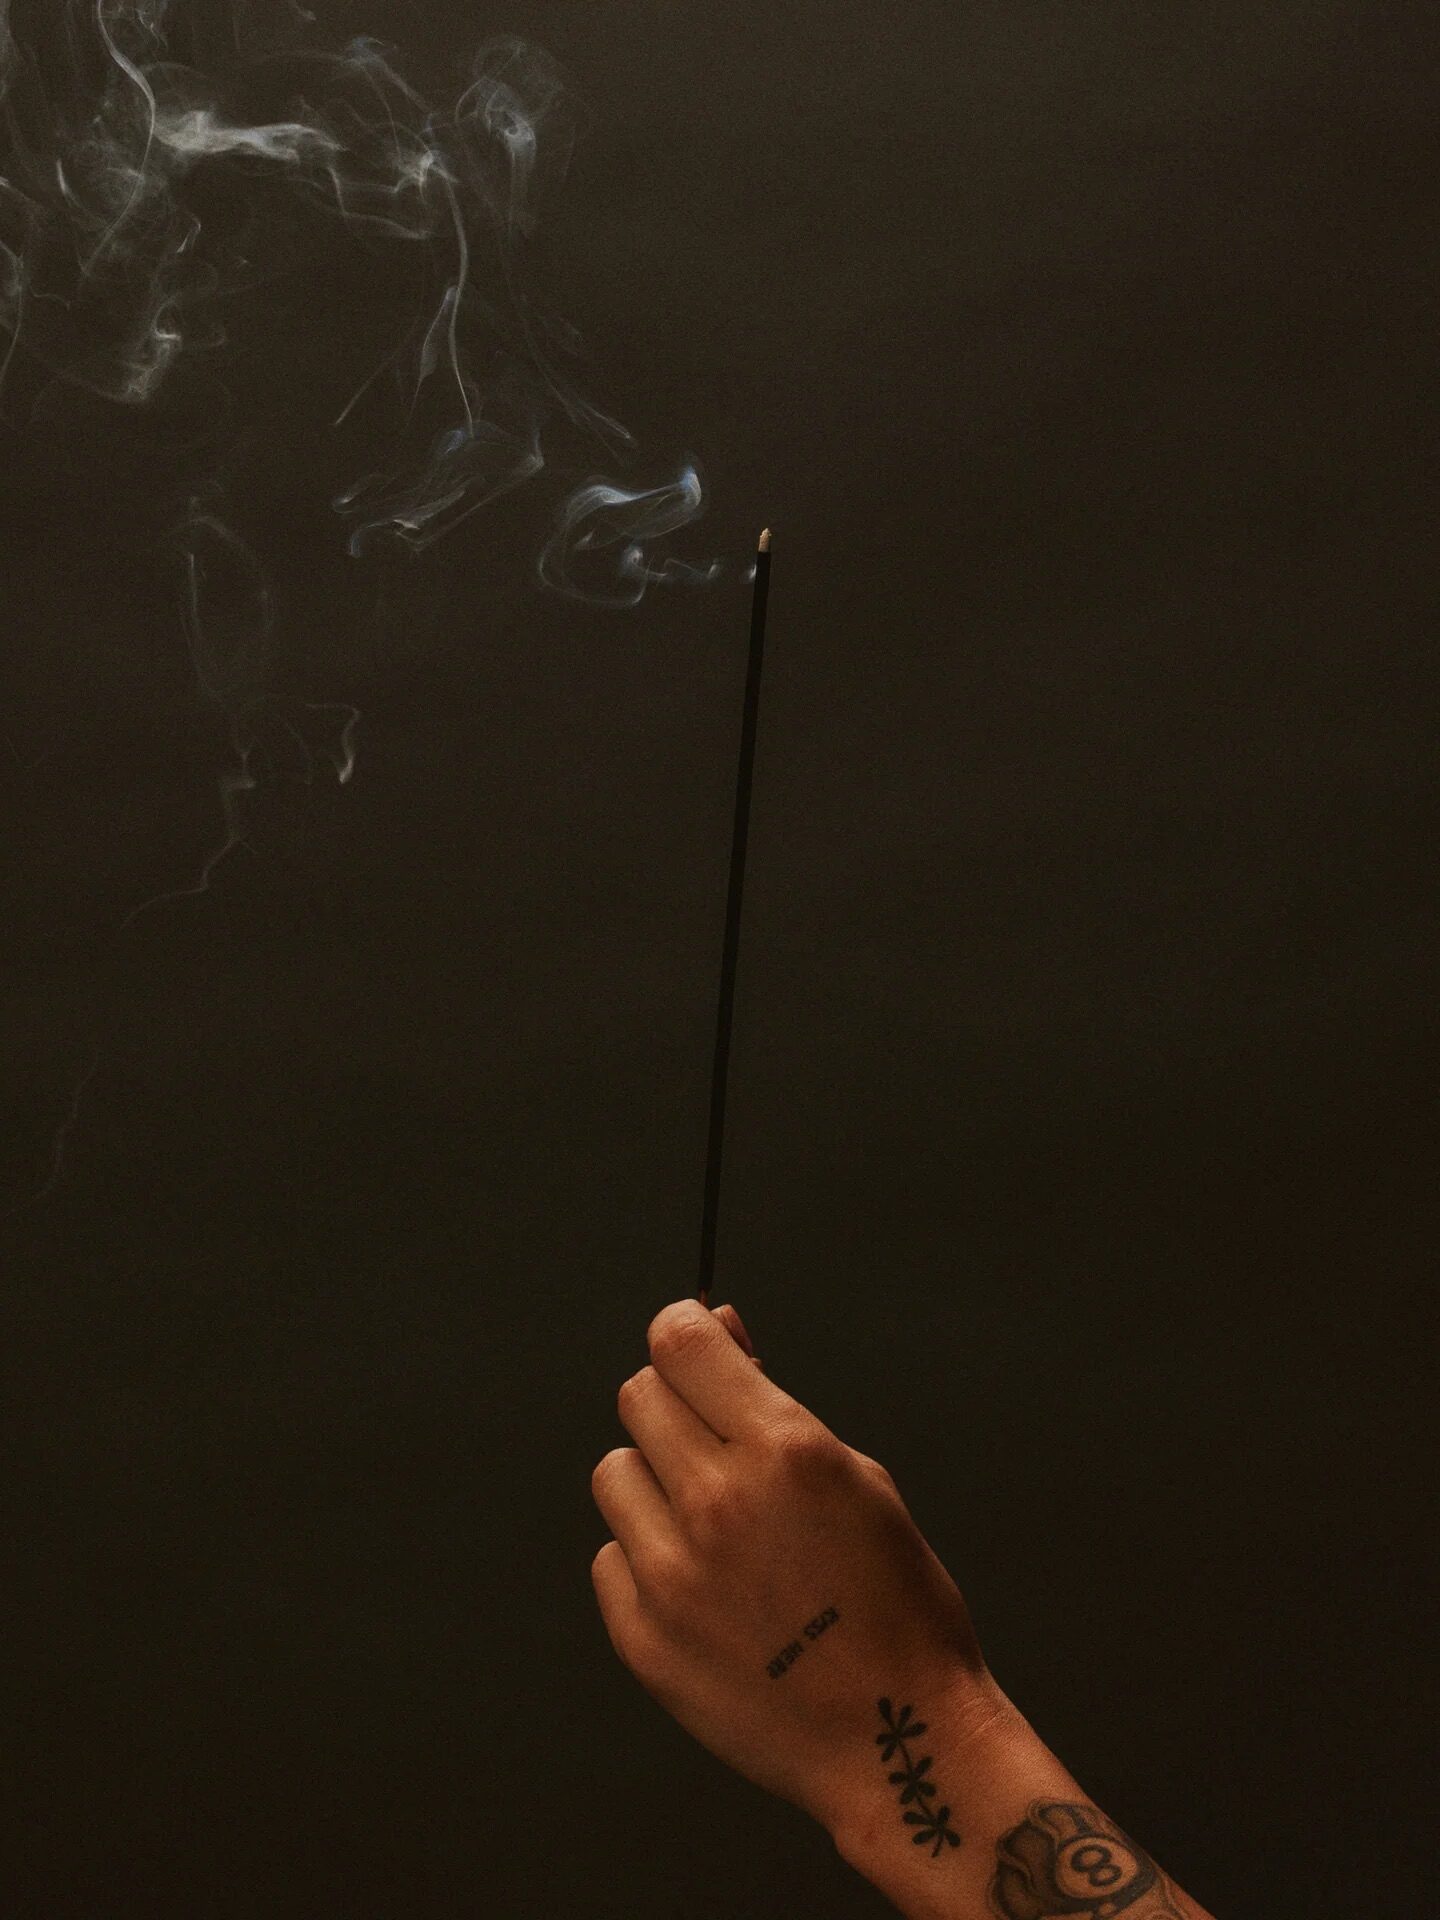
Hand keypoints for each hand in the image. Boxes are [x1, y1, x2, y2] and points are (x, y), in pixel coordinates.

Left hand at [590, 1298, 991, 1833]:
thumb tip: (719, 1331)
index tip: (698, 1345)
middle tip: (715, 1441)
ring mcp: (672, 1575)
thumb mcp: (859, 1478)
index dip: (686, 1331)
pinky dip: (647, 1559)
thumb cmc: (896, 1603)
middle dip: (675, 1403)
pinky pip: (612, 1556)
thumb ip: (774, 1403)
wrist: (897, 1741)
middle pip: (639, 1396)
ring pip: (615, 1473)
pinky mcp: (642, 1637)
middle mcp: (719, 1503)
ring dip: (654, 1482)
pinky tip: (704, 1589)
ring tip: (712, 1526)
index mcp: (786, 1451)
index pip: (680, 1341)